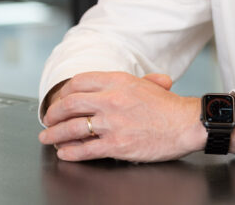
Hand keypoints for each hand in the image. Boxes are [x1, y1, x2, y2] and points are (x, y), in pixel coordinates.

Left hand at [38, 71, 206, 161]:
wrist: (186, 124)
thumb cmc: (171, 107)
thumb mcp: (150, 84)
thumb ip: (130, 81)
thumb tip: (121, 83)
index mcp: (118, 81)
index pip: (79, 81)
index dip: (64, 92)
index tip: (59, 99)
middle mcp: (111, 99)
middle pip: (69, 103)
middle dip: (53, 113)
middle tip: (47, 119)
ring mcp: (112, 123)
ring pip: (72, 128)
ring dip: (55, 135)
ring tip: (48, 138)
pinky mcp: (116, 145)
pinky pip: (85, 149)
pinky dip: (71, 152)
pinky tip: (64, 153)